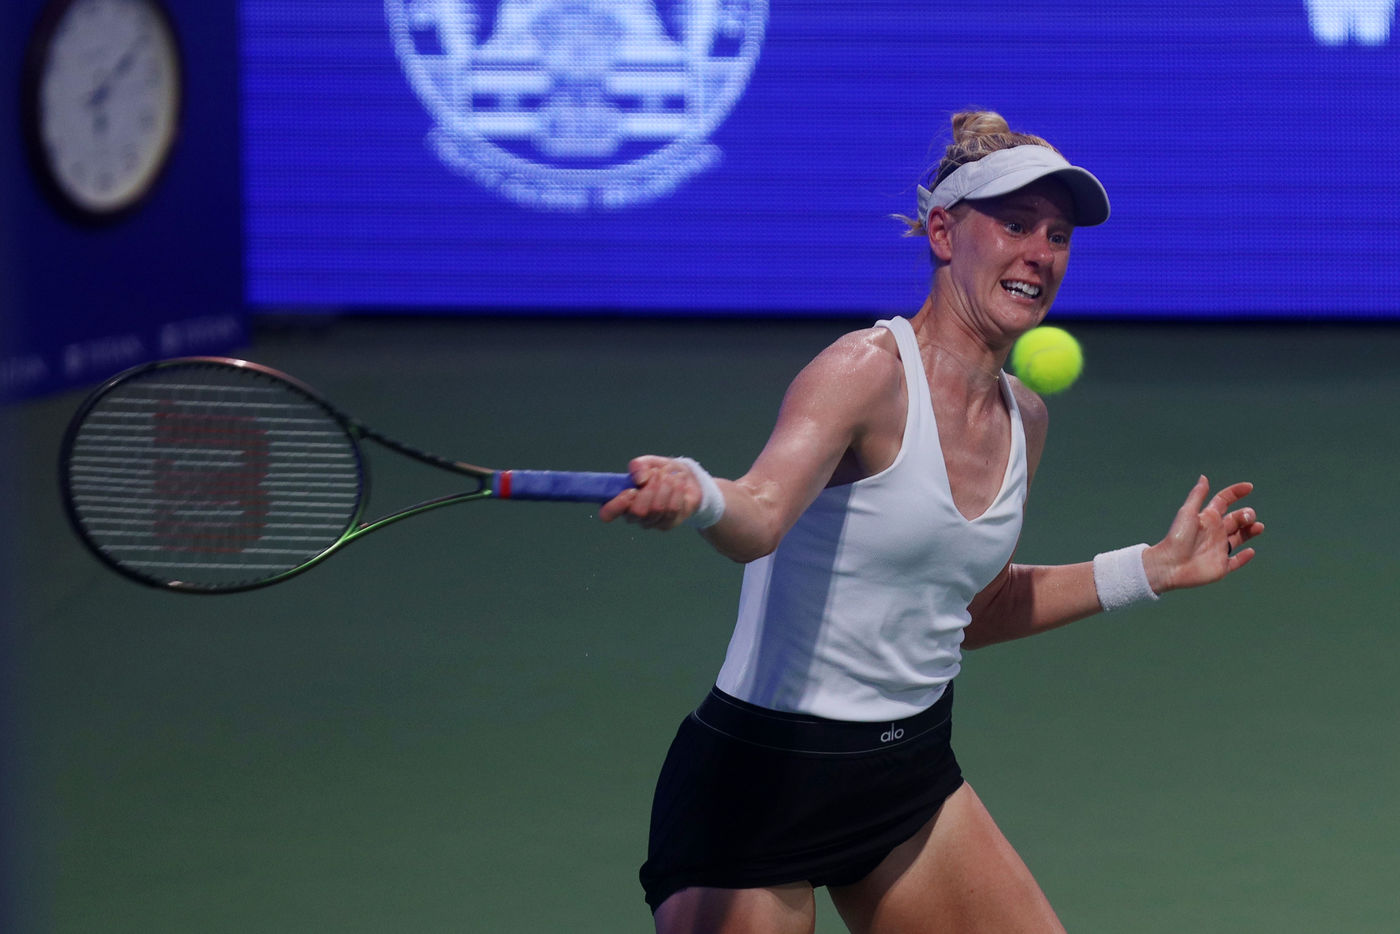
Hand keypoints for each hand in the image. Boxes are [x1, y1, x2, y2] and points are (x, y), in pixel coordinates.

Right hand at [597, 456, 701, 529]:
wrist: (683, 477)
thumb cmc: (659, 472)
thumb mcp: (647, 463)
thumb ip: (639, 466)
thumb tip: (640, 479)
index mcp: (621, 501)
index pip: (607, 513)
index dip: (616, 505)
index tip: (630, 490)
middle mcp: (633, 516)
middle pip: (638, 511)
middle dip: (650, 489)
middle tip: (658, 474)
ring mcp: (650, 522)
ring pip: (657, 509)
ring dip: (665, 487)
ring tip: (669, 475)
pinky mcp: (667, 524)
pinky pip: (672, 509)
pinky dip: (677, 491)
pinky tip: (678, 482)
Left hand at [1143, 476, 1264, 593]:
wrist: (1170, 565)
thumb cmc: (1177, 537)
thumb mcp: (1188, 513)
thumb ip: (1197, 496)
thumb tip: (1203, 477)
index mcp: (1207, 518)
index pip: (1224, 501)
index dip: (1236, 492)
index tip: (1249, 487)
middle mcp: (1214, 532)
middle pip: (1236, 519)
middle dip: (1246, 515)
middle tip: (1247, 517)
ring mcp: (1219, 549)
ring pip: (1240, 538)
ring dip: (1250, 531)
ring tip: (1259, 527)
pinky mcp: (1221, 566)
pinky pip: (1236, 561)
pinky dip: (1244, 557)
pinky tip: (1251, 551)